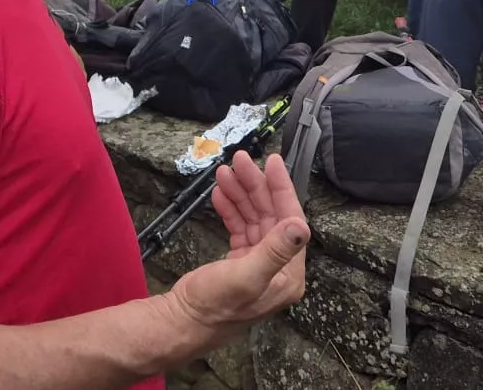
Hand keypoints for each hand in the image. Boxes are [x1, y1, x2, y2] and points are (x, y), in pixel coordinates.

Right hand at [168, 153, 308, 340]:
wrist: (182, 321)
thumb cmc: (214, 305)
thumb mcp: (246, 277)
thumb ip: (275, 251)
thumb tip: (301, 226)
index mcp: (287, 274)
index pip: (290, 220)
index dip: (281, 189)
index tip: (272, 161)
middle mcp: (277, 268)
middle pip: (271, 215)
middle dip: (255, 186)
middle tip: (238, 160)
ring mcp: (258, 264)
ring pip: (254, 218)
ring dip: (240, 194)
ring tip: (223, 173)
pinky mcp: (239, 262)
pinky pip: (240, 227)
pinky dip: (231, 209)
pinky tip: (220, 194)